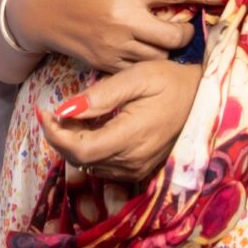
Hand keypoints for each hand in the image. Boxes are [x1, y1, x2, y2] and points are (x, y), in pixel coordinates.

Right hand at [11, 0, 226, 70]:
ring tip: (158, 33)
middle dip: (185, 29)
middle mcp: (124, 22)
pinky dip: (148, 57)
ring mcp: (116, 47)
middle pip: (175, 35)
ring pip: (161, 55)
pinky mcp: (107, 65)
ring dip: (167, 45)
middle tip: (181, 22)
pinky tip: (141, 46)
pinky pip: (141, 66)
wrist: (37, 12)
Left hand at [37, 59, 199, 180]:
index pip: (80, 150)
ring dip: (74, 144)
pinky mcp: (139, 170)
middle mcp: (133, 160)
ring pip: (89, 165)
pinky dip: (90, 150)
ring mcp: (137, 169)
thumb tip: (64, 110)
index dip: (55, 135)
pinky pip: (103, 167)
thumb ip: (100, 95)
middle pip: (80, 160)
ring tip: (75, 117)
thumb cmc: (169, 81)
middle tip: (56, 111)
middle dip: (61, 137)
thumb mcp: (136, 77)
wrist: (202, 98)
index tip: (44, 112)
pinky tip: (92, 128)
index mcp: (131, 136)